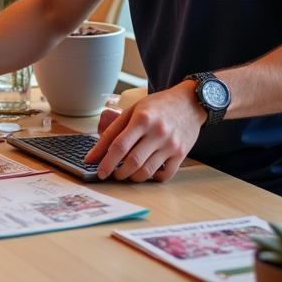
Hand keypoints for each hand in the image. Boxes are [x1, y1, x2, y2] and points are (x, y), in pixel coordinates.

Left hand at [85, 83, 204, 181]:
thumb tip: (93, 155)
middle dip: (118, 173)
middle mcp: (157, 132)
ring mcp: (171, 144)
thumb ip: (112, 132)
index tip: (100, 171)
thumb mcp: (132, 111)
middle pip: (133, 161)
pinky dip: (152, 178)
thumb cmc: (157, 106)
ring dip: (132, 177)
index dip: (107, 162)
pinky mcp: (181, 154)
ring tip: (126, 173)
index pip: (120, 145)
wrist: (189, 102)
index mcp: (142, 118)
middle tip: (112, 174)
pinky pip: (165, 175)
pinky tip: (146, 172)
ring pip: (147, 171)